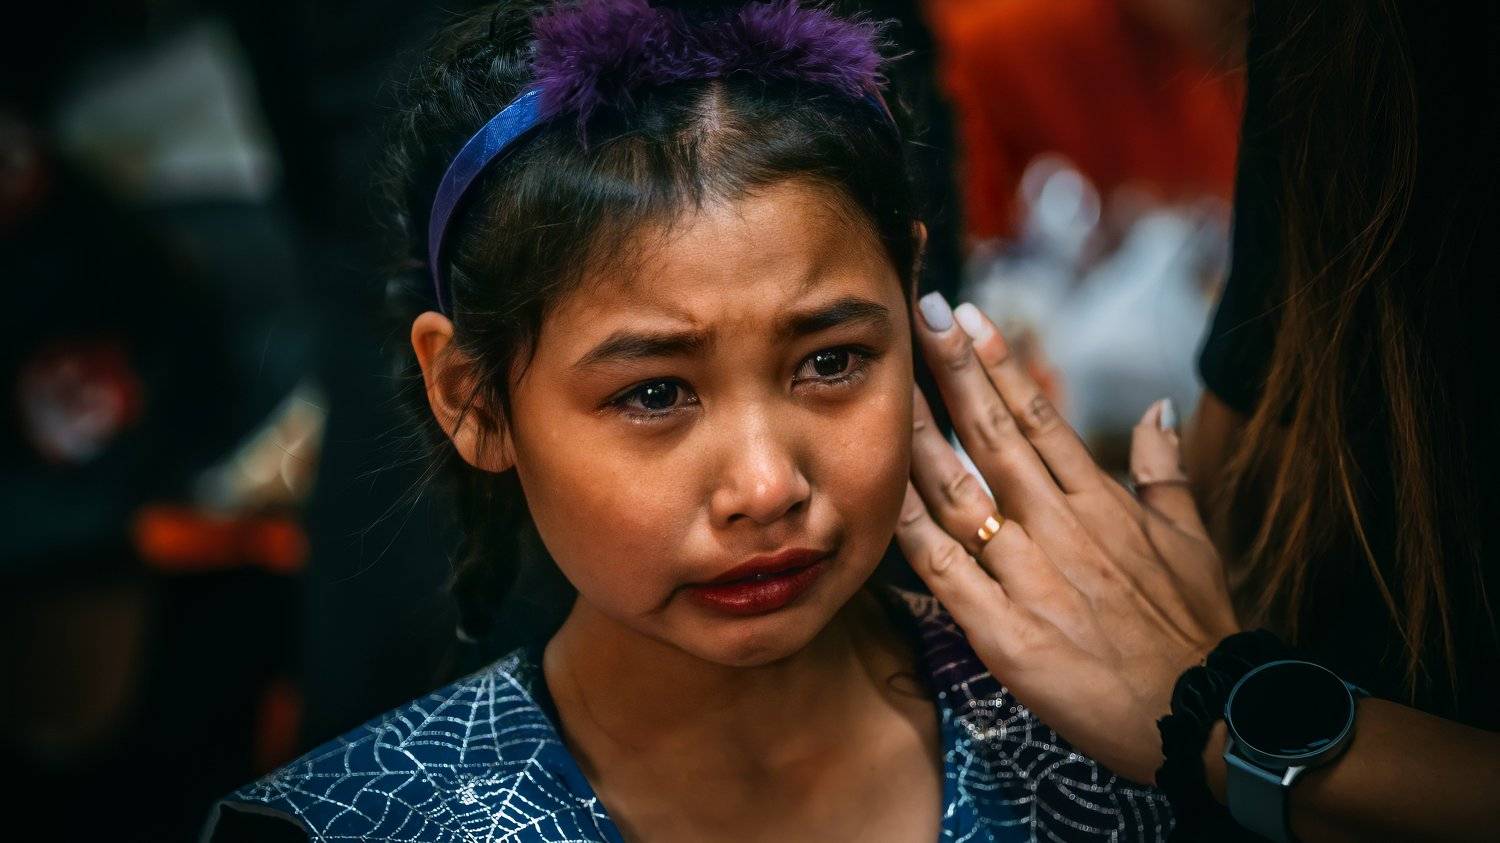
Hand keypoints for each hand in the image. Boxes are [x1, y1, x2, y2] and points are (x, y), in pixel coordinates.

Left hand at [896, 293, 1239, 784]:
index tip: (969, 318)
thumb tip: (1157, 410)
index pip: (1039, 417)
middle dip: (953, 371)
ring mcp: (1027, 575)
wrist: (1206, 714)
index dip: (999, 364)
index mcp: (1100, 502)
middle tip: (922, 314)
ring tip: (889, 387)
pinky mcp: (1002, 630)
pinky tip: (881, 490)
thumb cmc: (1197, 628)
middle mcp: (1058, 526)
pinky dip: (910, 529)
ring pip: (957, 492)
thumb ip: (1162, 469)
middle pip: (992, 435)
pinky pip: (942, 570)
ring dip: (919, 436)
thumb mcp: (1191, 537)